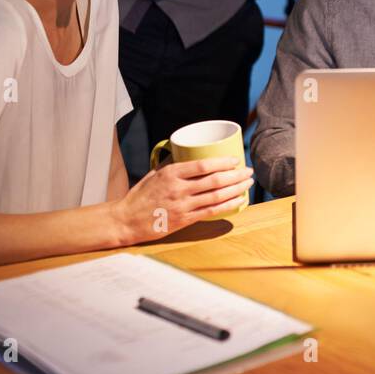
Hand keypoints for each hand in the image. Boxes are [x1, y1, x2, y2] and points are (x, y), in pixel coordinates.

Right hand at [115, 157, 251, 243]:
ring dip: (236, 189)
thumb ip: (172, 164)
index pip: (203, 165)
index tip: (236, 159)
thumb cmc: (140, 196)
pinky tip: (238, 200)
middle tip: (248, 171)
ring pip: (216, 196)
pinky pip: (211, 212)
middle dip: (236, 175)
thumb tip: (188, 152)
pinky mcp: (184, 220)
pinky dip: (227, 205)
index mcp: (171, 174)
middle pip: (215, 180)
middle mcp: (178, 189)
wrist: (126, 221)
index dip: (223, 162)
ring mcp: (182, 206)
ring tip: (247, 183)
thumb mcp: (154, 174)